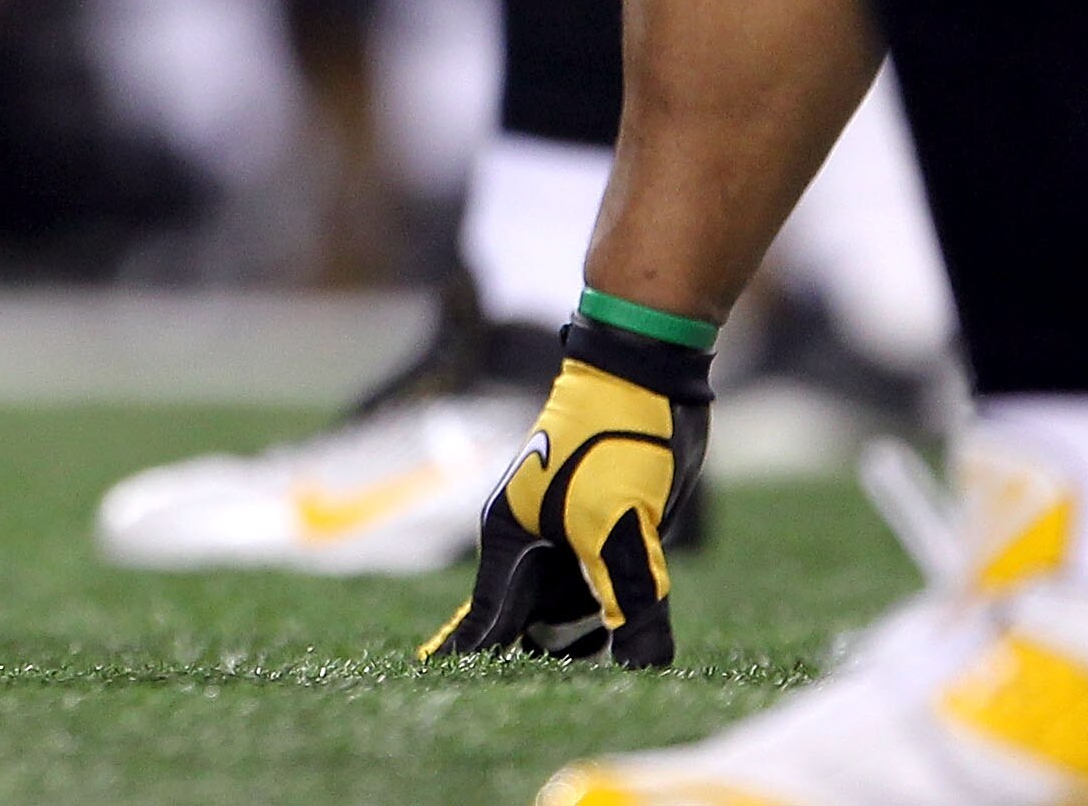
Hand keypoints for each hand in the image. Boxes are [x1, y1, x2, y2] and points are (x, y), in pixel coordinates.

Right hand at [422, 324, 708, 668]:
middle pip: (530, 630)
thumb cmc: (609, 443)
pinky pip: (612, 597)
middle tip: (555, 707)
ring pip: (574, 618)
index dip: (470, 667)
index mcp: (509, 542)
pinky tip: (643, 646)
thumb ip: (627, 600)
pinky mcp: (610, 538)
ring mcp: (571, 544)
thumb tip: (645, 667)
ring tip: (614, 677)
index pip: (484, 625)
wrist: (645, 381)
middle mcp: (534, 549)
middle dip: (544, 667)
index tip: (442, 701)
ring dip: (592, 646)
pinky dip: (624, 621)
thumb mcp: (616, 527)